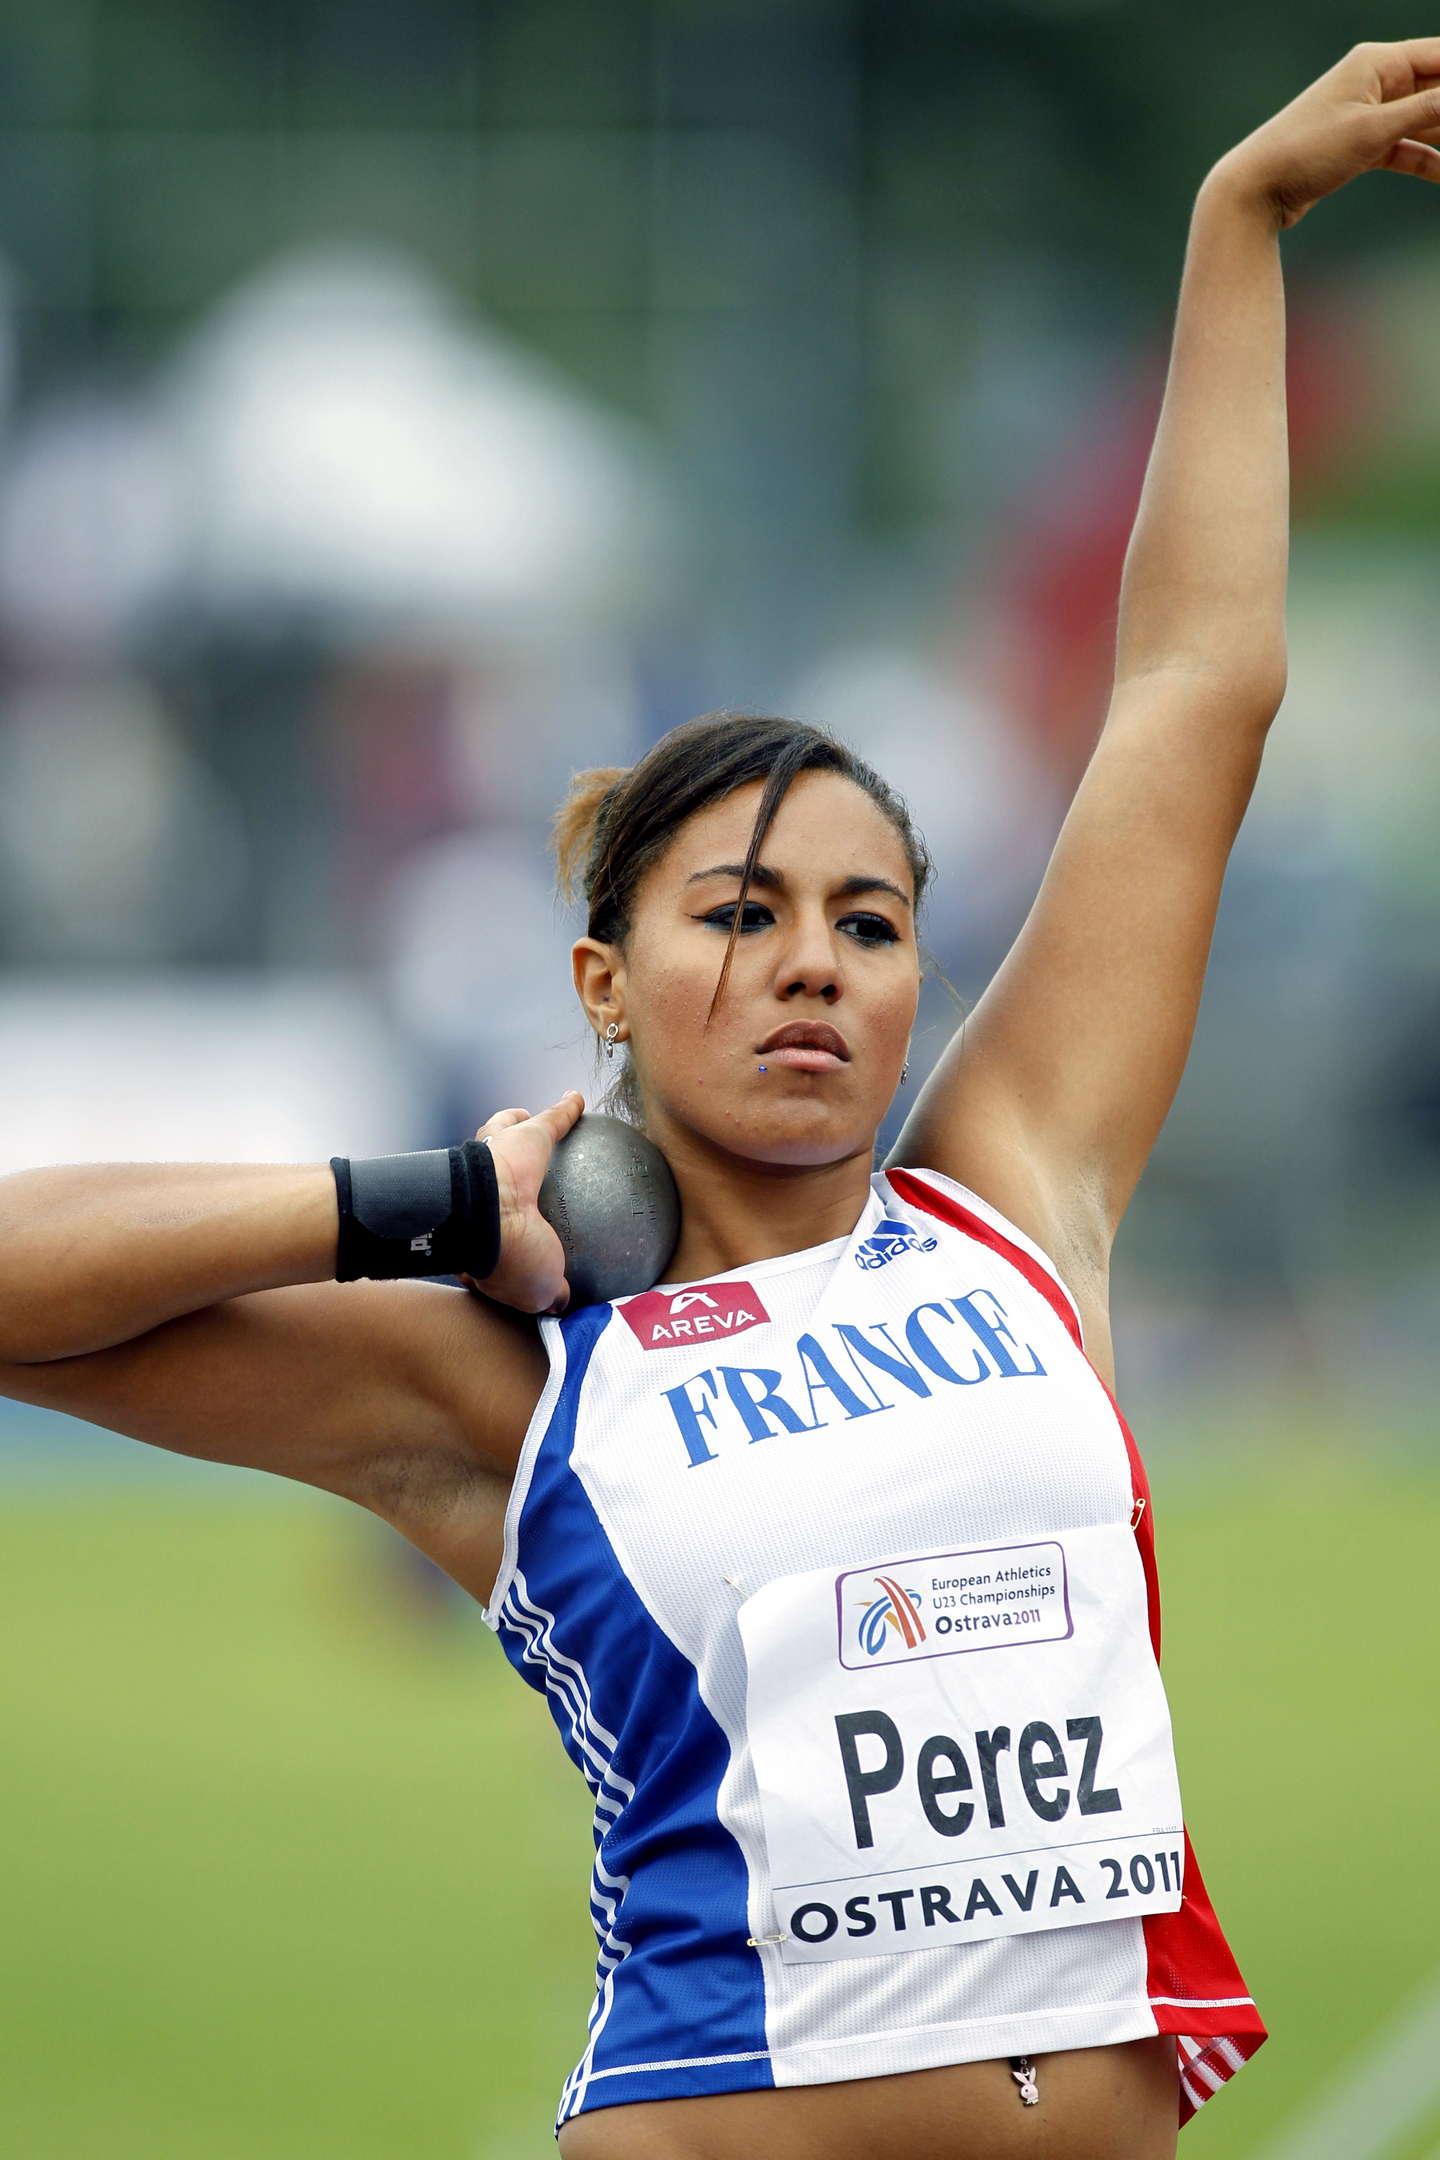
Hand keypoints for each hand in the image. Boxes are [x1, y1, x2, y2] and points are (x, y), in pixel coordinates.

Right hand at [455, 1091, 583, 1315]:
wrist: (491, 1218)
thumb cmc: (511, 1258)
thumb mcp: (536, 1291)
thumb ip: (550, 1292)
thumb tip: (562, 1300)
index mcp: (481, 1226)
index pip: (489, 1216)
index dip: (495, 1215)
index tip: (509, 1222)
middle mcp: (485, 1188)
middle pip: (492, 1169)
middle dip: (498, 1164)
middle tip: (518, 1171)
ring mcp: (499, 1158)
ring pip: (506, 1134)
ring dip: (517, 1126)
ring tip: (533, 1125)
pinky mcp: (523, 1136)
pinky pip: (551, 1120)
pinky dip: (565, 1109)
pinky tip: (579, 1100)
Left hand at [1215, 36, 1439, 229]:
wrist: (1252, 191)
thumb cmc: (1305, 152)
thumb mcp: (1373, 130)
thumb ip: (1427, 110)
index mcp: (1377, 62)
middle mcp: (1374, 81)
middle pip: (1438, 88)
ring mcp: (1367, 114)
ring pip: (1425, 120)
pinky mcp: (1359, 147)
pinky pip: (1406, 149)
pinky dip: (1428, 161)